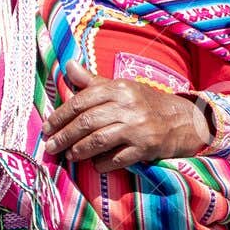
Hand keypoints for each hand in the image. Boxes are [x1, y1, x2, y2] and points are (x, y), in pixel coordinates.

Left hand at [41, 59, 212, 170]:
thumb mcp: (120, 87)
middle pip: (86, 122)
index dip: (60, 116)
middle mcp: (127, 106)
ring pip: (99, 140)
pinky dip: (102, 163)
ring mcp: (137, 128)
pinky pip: (117, 158)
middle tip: (50, 146)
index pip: (81, 102)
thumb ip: (92, 81)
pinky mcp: (146, 148)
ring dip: (79, 151)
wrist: (182, 120)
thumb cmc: (144, 104)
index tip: (47, 127)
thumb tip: (67, 64)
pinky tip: (95, 165)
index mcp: (118, 88)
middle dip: (64, 136)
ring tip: (69, 156)